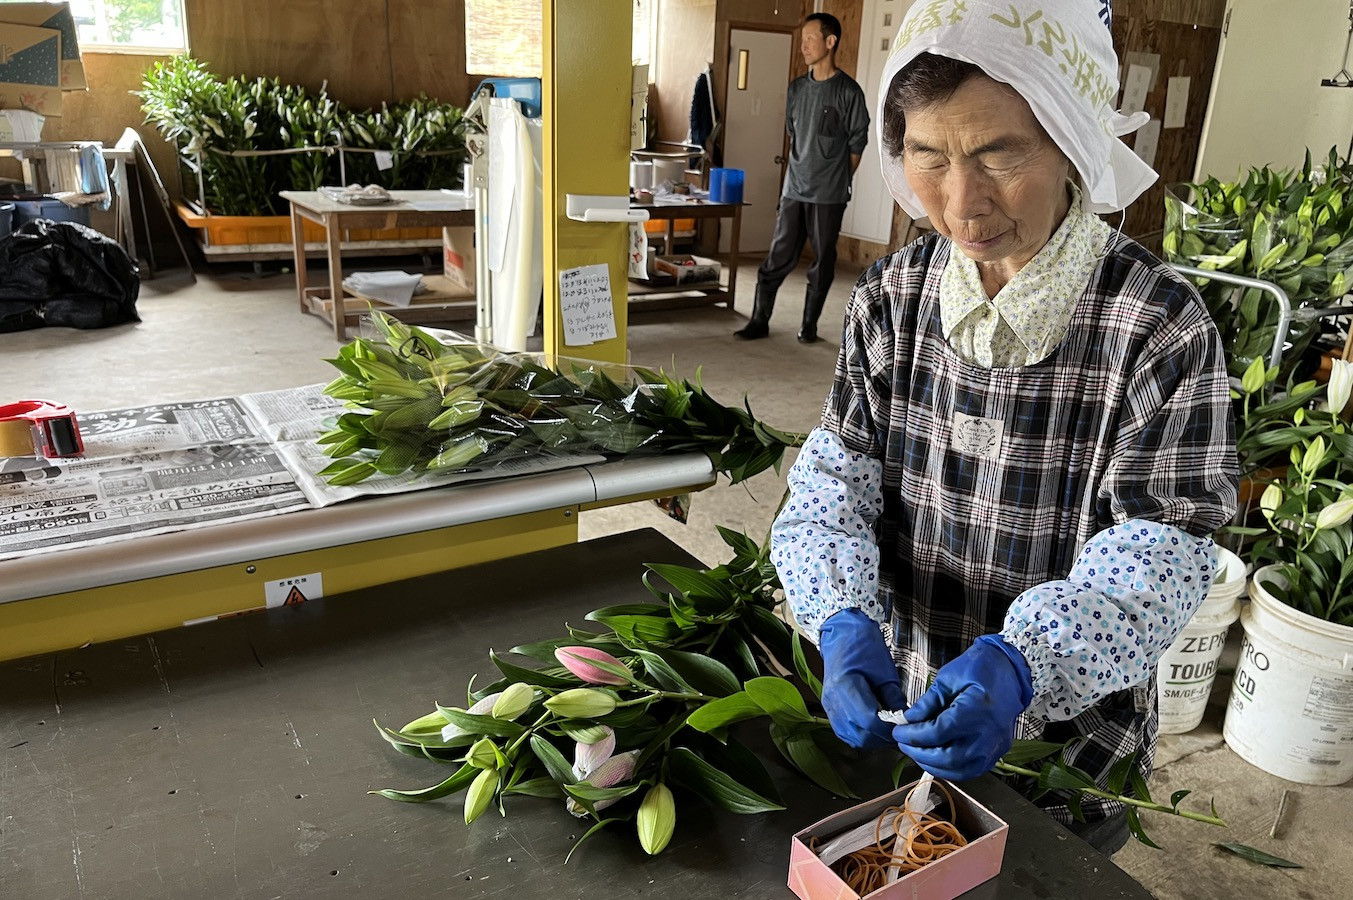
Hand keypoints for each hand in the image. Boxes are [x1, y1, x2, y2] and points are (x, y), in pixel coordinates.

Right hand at [818, 608, 906, 748]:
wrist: (842, 635)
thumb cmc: (865, 647)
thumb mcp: (884, 670)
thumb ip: (894, 698)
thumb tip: (905, 720)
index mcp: (845, 686)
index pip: (868, 719)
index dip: (888, 727)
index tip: (903, 725)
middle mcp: (832, 700)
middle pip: (859, 734)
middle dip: (882, 736)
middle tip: (899, 729)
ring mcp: (828, 706)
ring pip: (852, 737)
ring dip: (872, 739)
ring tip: (887, 730)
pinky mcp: (829, 709)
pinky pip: (845, 733)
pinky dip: (861, 735)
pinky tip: (873, 728)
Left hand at [891, 635, 1032, 780]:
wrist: (1012, 670)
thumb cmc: (981, 668)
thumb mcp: (949, 677)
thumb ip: (929, 702)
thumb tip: (910, 719)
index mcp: (976, 711)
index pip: (938, 733)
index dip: (914, 735)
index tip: (898, 730)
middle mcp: (988, 734)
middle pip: (948, 757)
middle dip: (919, 753)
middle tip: (903, 742)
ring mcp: (995, 746)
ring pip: (959, 769)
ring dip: (933, 764)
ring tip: (916, 751)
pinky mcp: (998, 752)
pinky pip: (971, 770)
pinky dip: (950, 769)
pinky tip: (936, 759)